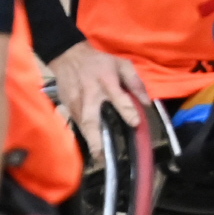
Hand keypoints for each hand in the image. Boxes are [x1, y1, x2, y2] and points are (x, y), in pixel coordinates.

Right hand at [49, 41, 148, 159]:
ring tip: (99, 157)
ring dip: (89, 141)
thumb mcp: (122, 64)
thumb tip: (147, 102)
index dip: (127, 111)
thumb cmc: (100, 62)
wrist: (69, 57)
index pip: (118, 98)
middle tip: (102, 155)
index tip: (135, 123)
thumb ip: (135, 83)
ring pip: (81, 124)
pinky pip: (75, 123)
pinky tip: (90, 145)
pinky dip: (82, 134)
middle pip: (92, 118)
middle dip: (96, 137)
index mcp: (107, 81)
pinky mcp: (67, 106)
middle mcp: (91, 94)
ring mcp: (76, 102)